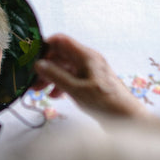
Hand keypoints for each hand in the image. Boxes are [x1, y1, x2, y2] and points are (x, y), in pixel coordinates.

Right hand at [32, 34, 149, 117]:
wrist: (126, 119)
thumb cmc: (106, 103)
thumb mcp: (76, 90)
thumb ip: (56, 76)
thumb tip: (39, 65)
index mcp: (87, 57)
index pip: (61, 41)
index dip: (45, 47)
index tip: (32, 59)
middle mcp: (88, 61)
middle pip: (61, 56)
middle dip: (45, 66)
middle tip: (33, 81)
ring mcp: (90, 72)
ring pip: (64, 68)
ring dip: (51, 77)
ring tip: (39, 91)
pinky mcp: (90, 84)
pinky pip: (71, 79)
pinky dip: (60, 85)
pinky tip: (54, 96)